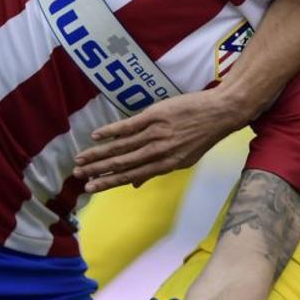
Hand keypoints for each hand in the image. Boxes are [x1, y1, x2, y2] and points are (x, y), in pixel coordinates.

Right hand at [73, 89, 253, 192]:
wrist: (221, 111)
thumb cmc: (203, 136)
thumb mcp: (185, 160)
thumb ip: (158, 170)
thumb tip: (135, 184)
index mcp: (166, 164)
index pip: (131, 176)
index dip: (109, 183)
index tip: (91, 188)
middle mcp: (159, 151)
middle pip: (122, 163)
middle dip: (98, 171)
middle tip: (78, 176)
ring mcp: (156, 133)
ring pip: (121, 146)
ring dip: (98, 154)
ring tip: (80, 159)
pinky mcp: (156, 115)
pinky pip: (128, 125)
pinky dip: (111, 131)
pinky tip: (96, 136)